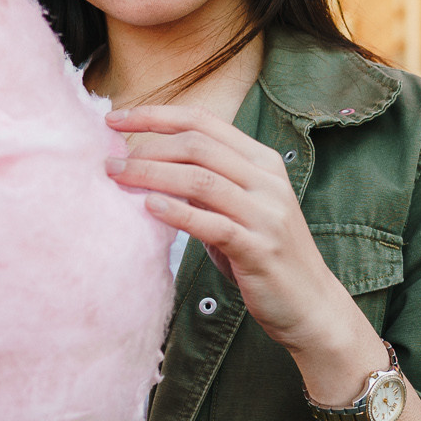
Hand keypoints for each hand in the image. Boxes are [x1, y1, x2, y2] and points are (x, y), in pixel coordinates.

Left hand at [105, 104, 364, 355]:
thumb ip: (205, 187)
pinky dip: (177, 213)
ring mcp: (266, 214)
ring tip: (117, 180)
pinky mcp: (259, 248)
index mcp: (263, 162)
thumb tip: (151, 167)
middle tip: (109, 160)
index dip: (156, 115)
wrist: (310, 305)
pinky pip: (212, 224)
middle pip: (198, 146)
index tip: (115, 120)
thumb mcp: (238, 211)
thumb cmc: (264, 256)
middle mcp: (268, 181)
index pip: (204, 122)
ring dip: (152, 176)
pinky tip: (148, 208)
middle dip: (147, 148)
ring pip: (201, 180)